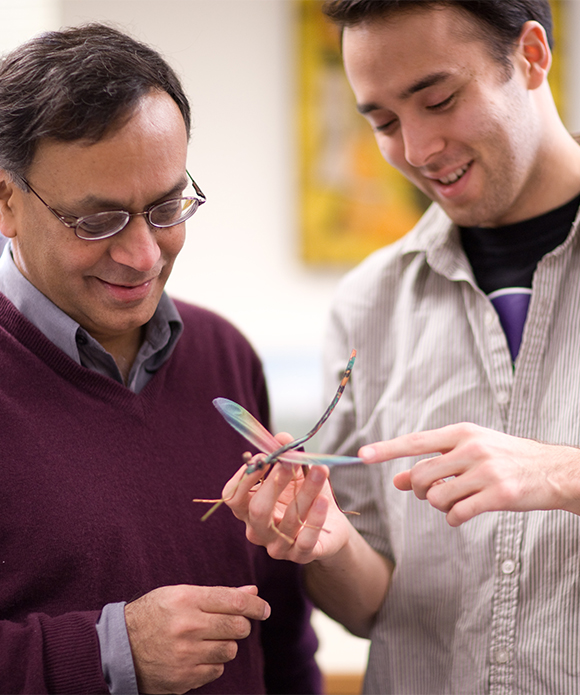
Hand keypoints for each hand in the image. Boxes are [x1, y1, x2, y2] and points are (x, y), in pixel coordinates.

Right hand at [124, 584, 269, 693]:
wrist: (118, 648)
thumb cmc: (153, 615)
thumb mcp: (180, 595)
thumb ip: (217, 594)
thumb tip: (252, 592)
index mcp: (187, 599)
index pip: (234, 601)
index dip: (255, 605)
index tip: (264, 609)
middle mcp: (188, 626)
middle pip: (237, 627)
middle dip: (241, 625)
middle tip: (233, 624)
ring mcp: (186, 655)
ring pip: (229, 650)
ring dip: (225, 644)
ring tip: (207, 639)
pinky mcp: (183, 678)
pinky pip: (216, 670)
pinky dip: (212, 663)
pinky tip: (196, 656)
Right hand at [223, 434, 350, 563]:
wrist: (331, 524)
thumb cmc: (304, 495)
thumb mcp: (296, 473)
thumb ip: (286, 456)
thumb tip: (282, 438)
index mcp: (248, 509)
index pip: (233, 497)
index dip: (245, 477)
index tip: (264, 456)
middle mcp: (258, 530)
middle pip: (257, 510)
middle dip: (274, 483)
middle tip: (290, 461)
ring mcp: (278, 546)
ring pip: (287, 521)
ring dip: (305, 493)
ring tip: (321, 471)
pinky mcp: (300, 556)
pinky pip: (305, 541)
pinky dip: (315, 519)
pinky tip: (323, 501)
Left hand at [358, 423, 579, 526]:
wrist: (552, 470)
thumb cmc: (504, 459)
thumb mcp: (469, 452)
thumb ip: (434, 464)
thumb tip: (397, 480)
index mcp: (461, 433)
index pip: (416, 441)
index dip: (387, 449)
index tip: (361, 454)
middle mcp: (471, 448)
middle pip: (422, 476)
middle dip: (421, 490)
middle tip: (436, 492)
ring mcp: (486, 471)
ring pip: (437, 497)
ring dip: (440, 506)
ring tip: (456, 502)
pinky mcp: (499, 495)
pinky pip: (458, 513)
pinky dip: (454, 518)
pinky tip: (464, 514)